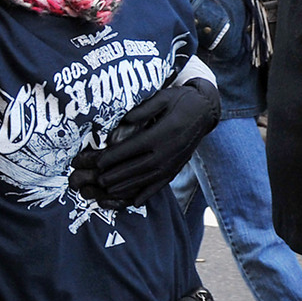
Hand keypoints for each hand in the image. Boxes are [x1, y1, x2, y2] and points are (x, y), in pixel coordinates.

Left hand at [69, 78, 220, 208]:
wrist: (205, 112)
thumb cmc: (179, 101)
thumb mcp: (163, 98)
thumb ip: (144, 109)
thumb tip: (125, 119)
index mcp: (162, 133)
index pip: (133, 148)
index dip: (113, 157)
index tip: (96, 162)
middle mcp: (168, 152)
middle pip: (137, 168)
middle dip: (114, 175)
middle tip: (96, 181)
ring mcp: (173, 163)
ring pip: (146, 180)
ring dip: (125, 187)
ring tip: (106, 191)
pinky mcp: (176, 169)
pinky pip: (160, 185)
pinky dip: (147, 194)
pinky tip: (134, 202)